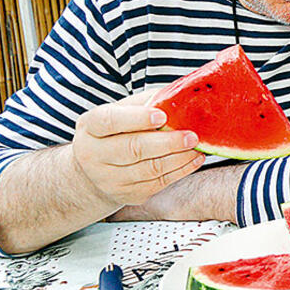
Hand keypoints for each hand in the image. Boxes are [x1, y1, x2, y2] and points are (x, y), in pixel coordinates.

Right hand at [72, 90, 204, 208]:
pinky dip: (180, 171)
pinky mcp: (126, 194)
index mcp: (90, 126)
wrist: (97, 170)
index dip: (136, 119)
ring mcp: (108, 178)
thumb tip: (184, 95)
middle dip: (167, 143)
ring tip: (198, 147)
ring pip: (148, 169)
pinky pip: (157, 183)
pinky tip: (194, 160)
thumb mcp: (124, 110)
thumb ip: (148, 102)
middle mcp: (93, 154)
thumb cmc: (119, 131)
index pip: (109, 121)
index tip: (162, 116)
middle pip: (132, 149)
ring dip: (179, 158)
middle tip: (192, 136)